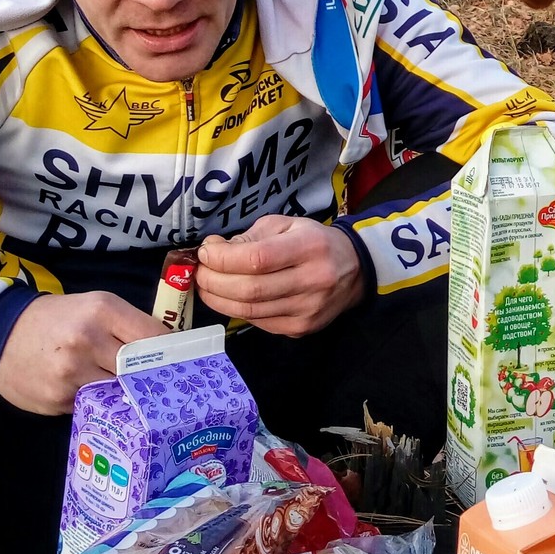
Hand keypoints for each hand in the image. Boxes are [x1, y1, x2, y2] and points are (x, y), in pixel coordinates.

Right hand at [0, 291, 169, 414]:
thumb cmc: (57, 319)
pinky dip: (98, 402)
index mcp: (103, 311)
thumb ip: (129, 325)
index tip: (178, 361)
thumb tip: (167, 350)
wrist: (0, 335)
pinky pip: (95, 406)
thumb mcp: (94, 306)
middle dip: (149, 375)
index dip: (169, 352)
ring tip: (122, 386)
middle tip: (159, 380)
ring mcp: (71, 373)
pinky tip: (90, 391)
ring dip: (124, 391)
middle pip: (140, 368)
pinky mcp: (59, 399)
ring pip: (120, 391)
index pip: (154, 338)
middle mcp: (88, 341)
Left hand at [196, 215, 363, 336]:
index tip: (205, 252)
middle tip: (200, 272)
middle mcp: (312, 280)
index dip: (223, 259)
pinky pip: (259, 322)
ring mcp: (308, 309)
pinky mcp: (302, 328)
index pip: (257, 259)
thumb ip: (250, 237)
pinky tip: (230, 298)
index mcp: (309, 247)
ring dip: (219, 299)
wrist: (354, 270)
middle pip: (250, 289)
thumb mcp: (286, 225)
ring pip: (250, 311)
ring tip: (207, 286)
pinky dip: (237, 310)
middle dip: (214, 282)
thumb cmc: (314, 242)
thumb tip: (213, 251)